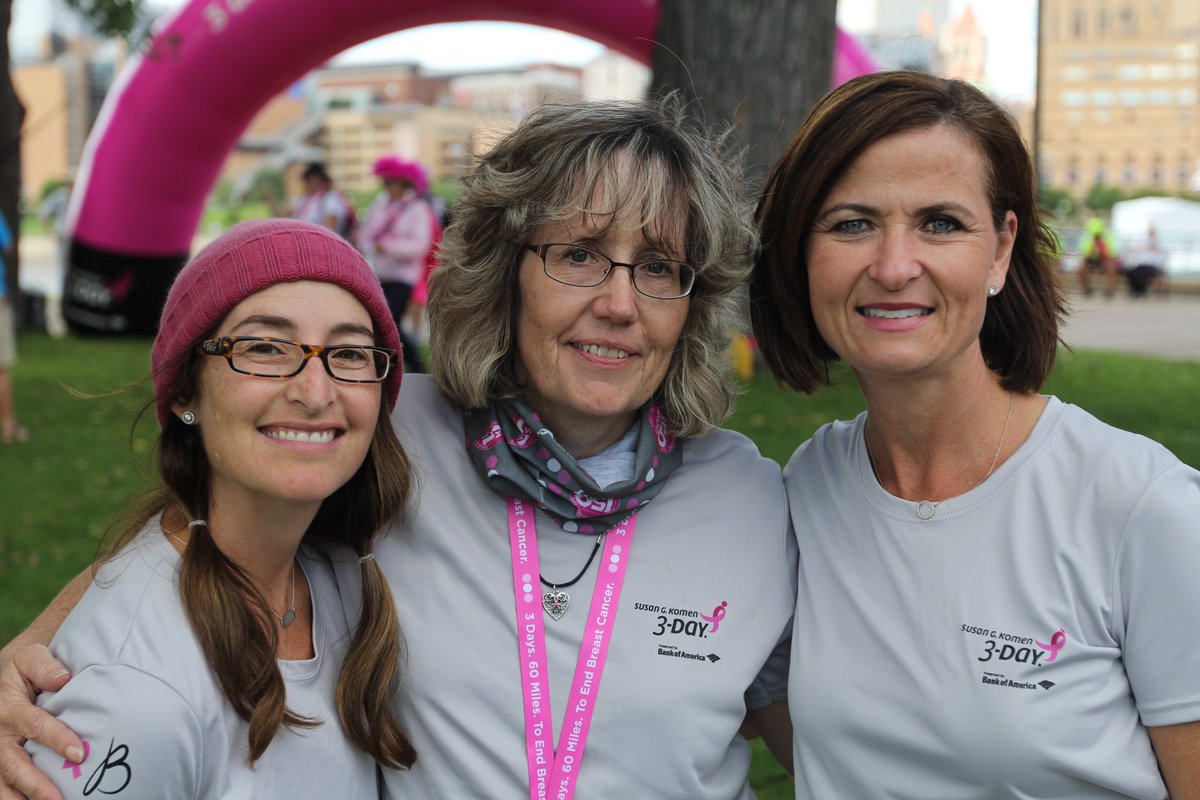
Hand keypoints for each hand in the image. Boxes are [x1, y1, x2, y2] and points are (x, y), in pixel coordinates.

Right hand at [0, 646, 78, 799]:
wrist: (3, 679)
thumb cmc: (25, 670)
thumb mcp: (30, 658)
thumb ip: (45, 667)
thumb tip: (63, 678)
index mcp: (9, 708)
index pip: (35, 726)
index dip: (57, 740)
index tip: (79, 753)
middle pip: (14, 765)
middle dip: (36, 784)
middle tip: (58, 799)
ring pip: (3, 782)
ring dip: (22, 799)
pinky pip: (3, 785)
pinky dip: (17, 798)